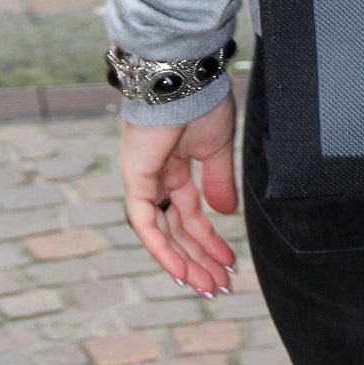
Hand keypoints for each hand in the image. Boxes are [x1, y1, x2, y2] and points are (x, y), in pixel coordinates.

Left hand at [120, 89, 237, 294]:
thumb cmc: (200, 101)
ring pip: (163, 232)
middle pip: (177, 229)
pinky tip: (182, 271)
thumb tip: (226, 214)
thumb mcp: (217, 148)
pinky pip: (145, 223)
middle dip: (199, 258)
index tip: (228, 261)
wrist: (183, 79)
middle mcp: (158, 177)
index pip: (190, 214)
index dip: (208, 239)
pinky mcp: (135, 179)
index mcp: (176, 167)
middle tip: (220, 285)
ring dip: (185, 261)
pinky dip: (162, 249)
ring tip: (208, 286)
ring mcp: (144, 180)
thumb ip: (219, 182)